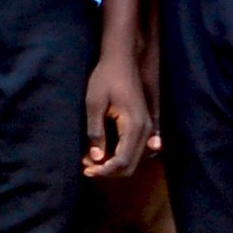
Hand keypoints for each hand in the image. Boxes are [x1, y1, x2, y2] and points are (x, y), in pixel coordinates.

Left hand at [83, 49, 154, 178]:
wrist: (122, 61)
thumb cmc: (105, 79)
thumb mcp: (94, 104)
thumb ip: (95, 132)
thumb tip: (96, 158)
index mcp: (134, 125)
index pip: (122, 161)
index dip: (104, 171)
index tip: (85, 170)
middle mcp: (145, 129)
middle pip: (130, 165)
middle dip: (108, 171)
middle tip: (85, 168)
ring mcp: (147, 127)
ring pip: (133, 159)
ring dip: (112, 165)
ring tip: (89, 160)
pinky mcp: (143, 125)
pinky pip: (134, 149)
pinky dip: (119, 156)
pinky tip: (101, 152)